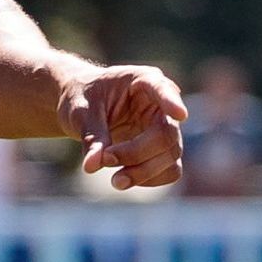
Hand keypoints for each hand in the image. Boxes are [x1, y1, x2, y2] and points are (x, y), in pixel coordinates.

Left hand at [61, 63, 187, 190]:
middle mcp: (160, 104)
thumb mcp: (80, 112)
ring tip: (114, 180)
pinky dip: (149, 179)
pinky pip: (170, 171)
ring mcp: (165, 128)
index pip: (162, 89)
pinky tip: (125, 179)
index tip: (180, 114)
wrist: (83, 108)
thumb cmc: (82, 99)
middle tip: (105, 160)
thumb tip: (92, 167)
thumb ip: (90, 136)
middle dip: (137, 153)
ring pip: (171, 156)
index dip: (172, 102)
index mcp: (143, 81)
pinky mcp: (163, 151)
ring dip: (143, 172)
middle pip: (166, 134)